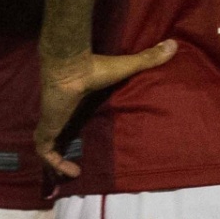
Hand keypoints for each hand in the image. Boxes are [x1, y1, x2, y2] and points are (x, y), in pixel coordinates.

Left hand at [33, 41, 177, 176]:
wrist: (71, 67)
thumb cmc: (95, 67)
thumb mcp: (125, 67)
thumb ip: (147, 59)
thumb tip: (173, 44)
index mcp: (75, 102)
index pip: (71, 117)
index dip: (74, 127)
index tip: (85, 140)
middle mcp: (61, 112)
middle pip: (57, 133)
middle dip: (62, 149)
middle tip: (77, 164)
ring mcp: (52, 121)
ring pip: (47, 146)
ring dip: (56, 161)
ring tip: (74, 174)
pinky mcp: (48, 128)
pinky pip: (46, 151)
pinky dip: (55, 163)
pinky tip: (73, 172)